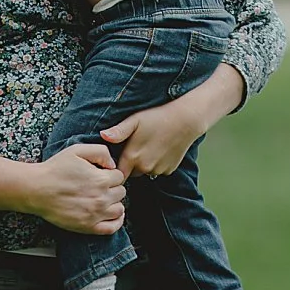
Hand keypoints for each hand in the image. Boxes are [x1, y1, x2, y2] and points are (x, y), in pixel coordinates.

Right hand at [37, 140, 126, 237]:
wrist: (36, 190)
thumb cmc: (54, 170)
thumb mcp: (77, 150)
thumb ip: (100, 151)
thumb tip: (112, 164)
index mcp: (101, 179)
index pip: (120, 176)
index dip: (110, 174)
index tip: (100, 174)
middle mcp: (101, 198)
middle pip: (121, 192)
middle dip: (112, 187)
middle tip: (99, 186)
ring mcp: (96, 214)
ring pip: (119, 209)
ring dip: (114, 203)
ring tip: (103, 199)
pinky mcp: (88, 226)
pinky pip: (112, 228)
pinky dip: (117, 222)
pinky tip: (113, 215)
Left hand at [99, 59, 244, 182]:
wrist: (186, 119)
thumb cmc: (158, 117)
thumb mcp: (135, 120)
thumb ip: (117, 131)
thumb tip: (102, 136)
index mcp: (133, 157)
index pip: (117, 173)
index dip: (115, 168)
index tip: (116, 161)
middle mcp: (145, 168)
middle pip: (131, 173)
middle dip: (131, 165)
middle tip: (136, 147)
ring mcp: (158, 170)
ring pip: (145, 171)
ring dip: (145, 164)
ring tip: (150, 146)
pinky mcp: (170, 170)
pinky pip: (158, 170)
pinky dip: (158, 163)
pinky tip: (161, 149)